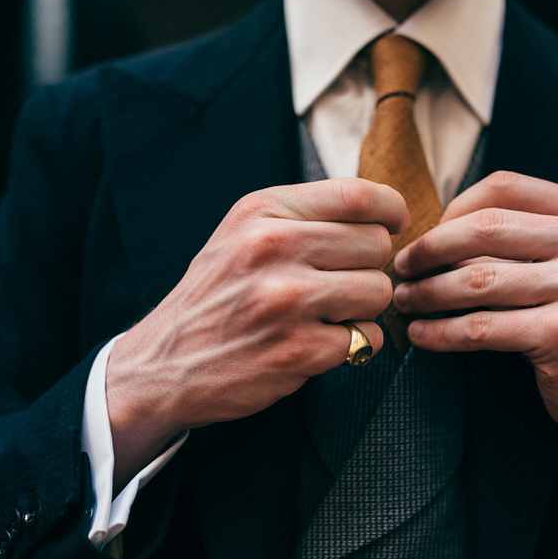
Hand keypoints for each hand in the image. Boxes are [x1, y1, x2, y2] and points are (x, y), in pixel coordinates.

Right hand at [106, 178, 408, 486]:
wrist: (163, 363)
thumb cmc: (218, 294)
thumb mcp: (244, 233)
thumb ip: (304, 215)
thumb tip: (383, 209)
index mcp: (263, 211)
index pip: (358, 195)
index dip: (390, 209)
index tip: (394, 224)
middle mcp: (273, 248)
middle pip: (376, 245)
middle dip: (368, 267)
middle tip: (340, 283)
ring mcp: (286, 301)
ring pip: (378, 292)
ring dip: (364, 308)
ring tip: (328, 315)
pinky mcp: (297, 350)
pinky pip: (367, 338)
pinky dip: (354, 345)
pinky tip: (320, 344)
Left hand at [392, 171, 557, 487]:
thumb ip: (518, 236)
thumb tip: (432, 228)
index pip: (503, 188)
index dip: (452, 209)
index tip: (426, 238)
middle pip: (484, 228)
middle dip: (430, 249)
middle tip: (401, 269)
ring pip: (476, 280)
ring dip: (428, 292)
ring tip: (404, 302)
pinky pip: (481, 327)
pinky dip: (441, 332)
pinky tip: (421, 335)